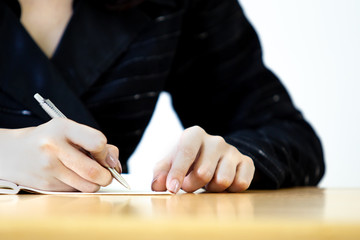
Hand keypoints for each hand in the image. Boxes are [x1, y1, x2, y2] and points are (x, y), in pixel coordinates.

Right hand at [0, 118, 120, 191]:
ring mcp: (48, 168)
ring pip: (87, 186)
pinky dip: (80, 186)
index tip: (103, 154)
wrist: (12, 153)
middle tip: (105, 173)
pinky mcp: (46, 185)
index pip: (97, 142)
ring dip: (95, 183)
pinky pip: (76, 191)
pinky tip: (71, 176)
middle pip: (94, 171)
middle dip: (107, 176)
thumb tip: (115, 164)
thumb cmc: (48, 139)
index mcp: (62, 128)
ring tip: (88, 173)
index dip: (105, 152)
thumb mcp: (70, 131)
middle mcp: (53, 147)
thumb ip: (95, 143)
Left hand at [151, 126, 254, 192]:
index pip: (186, 152)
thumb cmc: (186, 160)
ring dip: (212, 189)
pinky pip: (242, 183)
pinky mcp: (246, 162)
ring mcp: (232, 150)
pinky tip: (223, 183)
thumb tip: (157, 186)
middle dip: (193, 185)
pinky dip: (231, 190)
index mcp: (194, 134)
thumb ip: (161, 173)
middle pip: (203, 172)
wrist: (210, 156)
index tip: (172, 189)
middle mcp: (215, 140)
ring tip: (208, 182)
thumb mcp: (169, 163)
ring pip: (223, 180)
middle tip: (190, 185)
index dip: (178, 172)